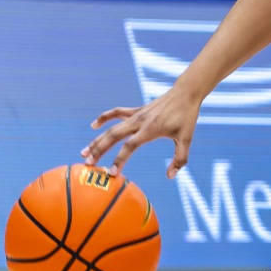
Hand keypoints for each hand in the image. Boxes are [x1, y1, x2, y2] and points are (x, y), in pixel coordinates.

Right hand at [84, 87, 202, 176]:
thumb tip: (170, 177)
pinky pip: (116, 113)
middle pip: (113, 137)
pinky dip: (104, 118)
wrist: (185, 93)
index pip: (129, 147)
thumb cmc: (186, 117)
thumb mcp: (186, 139)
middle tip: (88, 164)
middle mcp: (139, 122)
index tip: (112, 173)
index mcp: (150, 130)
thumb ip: (179, 159)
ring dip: (97, 139)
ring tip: (84, 152)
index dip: (119, 160)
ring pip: (111, 127)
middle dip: (99, 151)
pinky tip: (94, 125)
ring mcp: (136, 115)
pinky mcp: (136, 110)